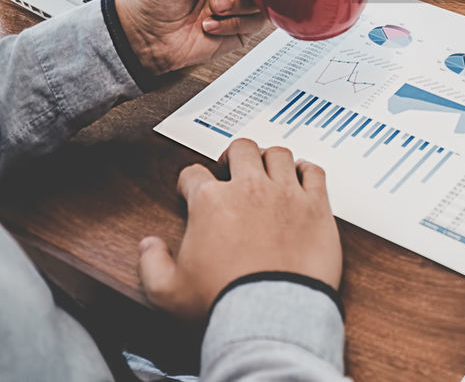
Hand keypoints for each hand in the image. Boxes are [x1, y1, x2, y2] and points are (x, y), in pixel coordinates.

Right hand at [138, 139, 342, 322]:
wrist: (270, 314)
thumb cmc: (223, 302)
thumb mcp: (167, 292)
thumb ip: (151, 264)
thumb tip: (148, 246)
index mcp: (210, 202)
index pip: (193, 174)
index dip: (189, 181)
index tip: (192, 189)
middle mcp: (249, 188)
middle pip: (241, 149)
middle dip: (233, 156)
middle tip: (233, 168)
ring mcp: (285, 194)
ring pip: (279, 155)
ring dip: (270, 159)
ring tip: (268, 170)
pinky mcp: (316, 205)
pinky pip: (314, 172)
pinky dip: (307, 170)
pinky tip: (302, 176)